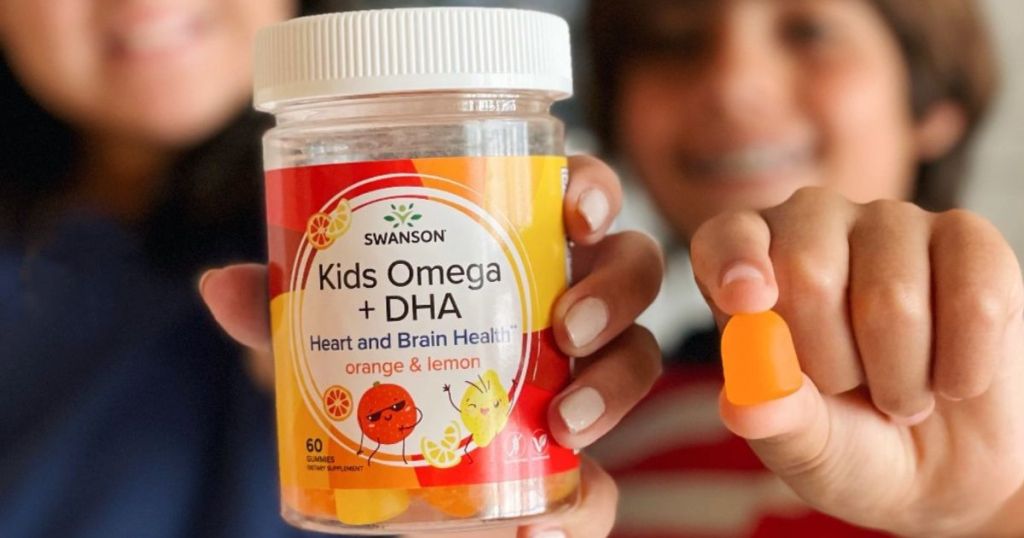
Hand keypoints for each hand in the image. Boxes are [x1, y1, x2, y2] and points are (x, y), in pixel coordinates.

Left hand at [200, 155, 664, 537]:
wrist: (381, 484)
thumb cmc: (372, 377)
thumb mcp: (326, 342)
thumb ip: (285, 312)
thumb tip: (219, 283)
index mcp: (519, 254)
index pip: (578, 201)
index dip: (593, 194)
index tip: (573, 214)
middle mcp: (563, 308)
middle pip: (631, 272)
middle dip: (615, 292)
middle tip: (566, 326)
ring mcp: (578, 384)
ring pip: (640, 362)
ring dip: (616, 387)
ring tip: (563, 420)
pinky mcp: (573, 468)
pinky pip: (605, 487)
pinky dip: (585, 508)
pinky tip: (540, 521)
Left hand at [690, 187, 1023, 536]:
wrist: (940, 469)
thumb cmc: (848, 444)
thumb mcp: (804, 447)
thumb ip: (776, 420)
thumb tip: (745, 406)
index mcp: (748, 268)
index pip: (726, 238)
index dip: (735, 263)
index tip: (748, 302)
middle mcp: (812, 227)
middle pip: (808, 269)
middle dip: (831, 360)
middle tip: (847, 390)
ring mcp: (890, 223)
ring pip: (892, 296)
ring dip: (900, 377)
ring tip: (899, 394)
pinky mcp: (968, 238)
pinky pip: (974, 298)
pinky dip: (963, 367)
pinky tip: (953, 381)